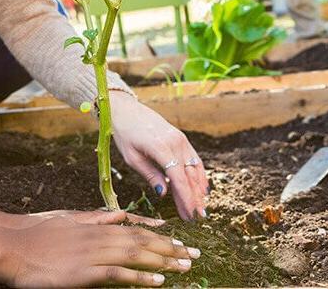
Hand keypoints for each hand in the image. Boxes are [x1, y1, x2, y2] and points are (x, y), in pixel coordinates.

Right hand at [6, 211, 199, 286]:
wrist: (12, 245)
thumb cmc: (35, 232)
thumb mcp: (68, 219)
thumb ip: (94, 218)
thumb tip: (118, 214)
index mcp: (93, 224)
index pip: (134, 228)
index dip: (159, 234)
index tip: (179, 239)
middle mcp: (97, 236)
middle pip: (141, 240)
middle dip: (170, 248)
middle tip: (194, 255)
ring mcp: (91, 253)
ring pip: (135, 254)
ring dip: (163, 260)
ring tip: (186, 267)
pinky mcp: (84, 273)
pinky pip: (118, 275)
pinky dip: (140, 277)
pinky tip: (158, 281)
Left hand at [110, 92, 208, 219]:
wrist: (126, 110)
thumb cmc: (125, 134)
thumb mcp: (131, 157)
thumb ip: (149, 174)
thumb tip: (164, 192)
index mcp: (160, 147)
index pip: (178, 178)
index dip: (186, 198)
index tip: (190, 214)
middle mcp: (175, 142)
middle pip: (189, 175)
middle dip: (194, 198)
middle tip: (197, 218)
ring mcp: (180, 139)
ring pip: (195, 168)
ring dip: (199, 188)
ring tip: (201, 207)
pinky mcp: (181, 137)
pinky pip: (194, 158)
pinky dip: (199, 174)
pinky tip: (201, 188)